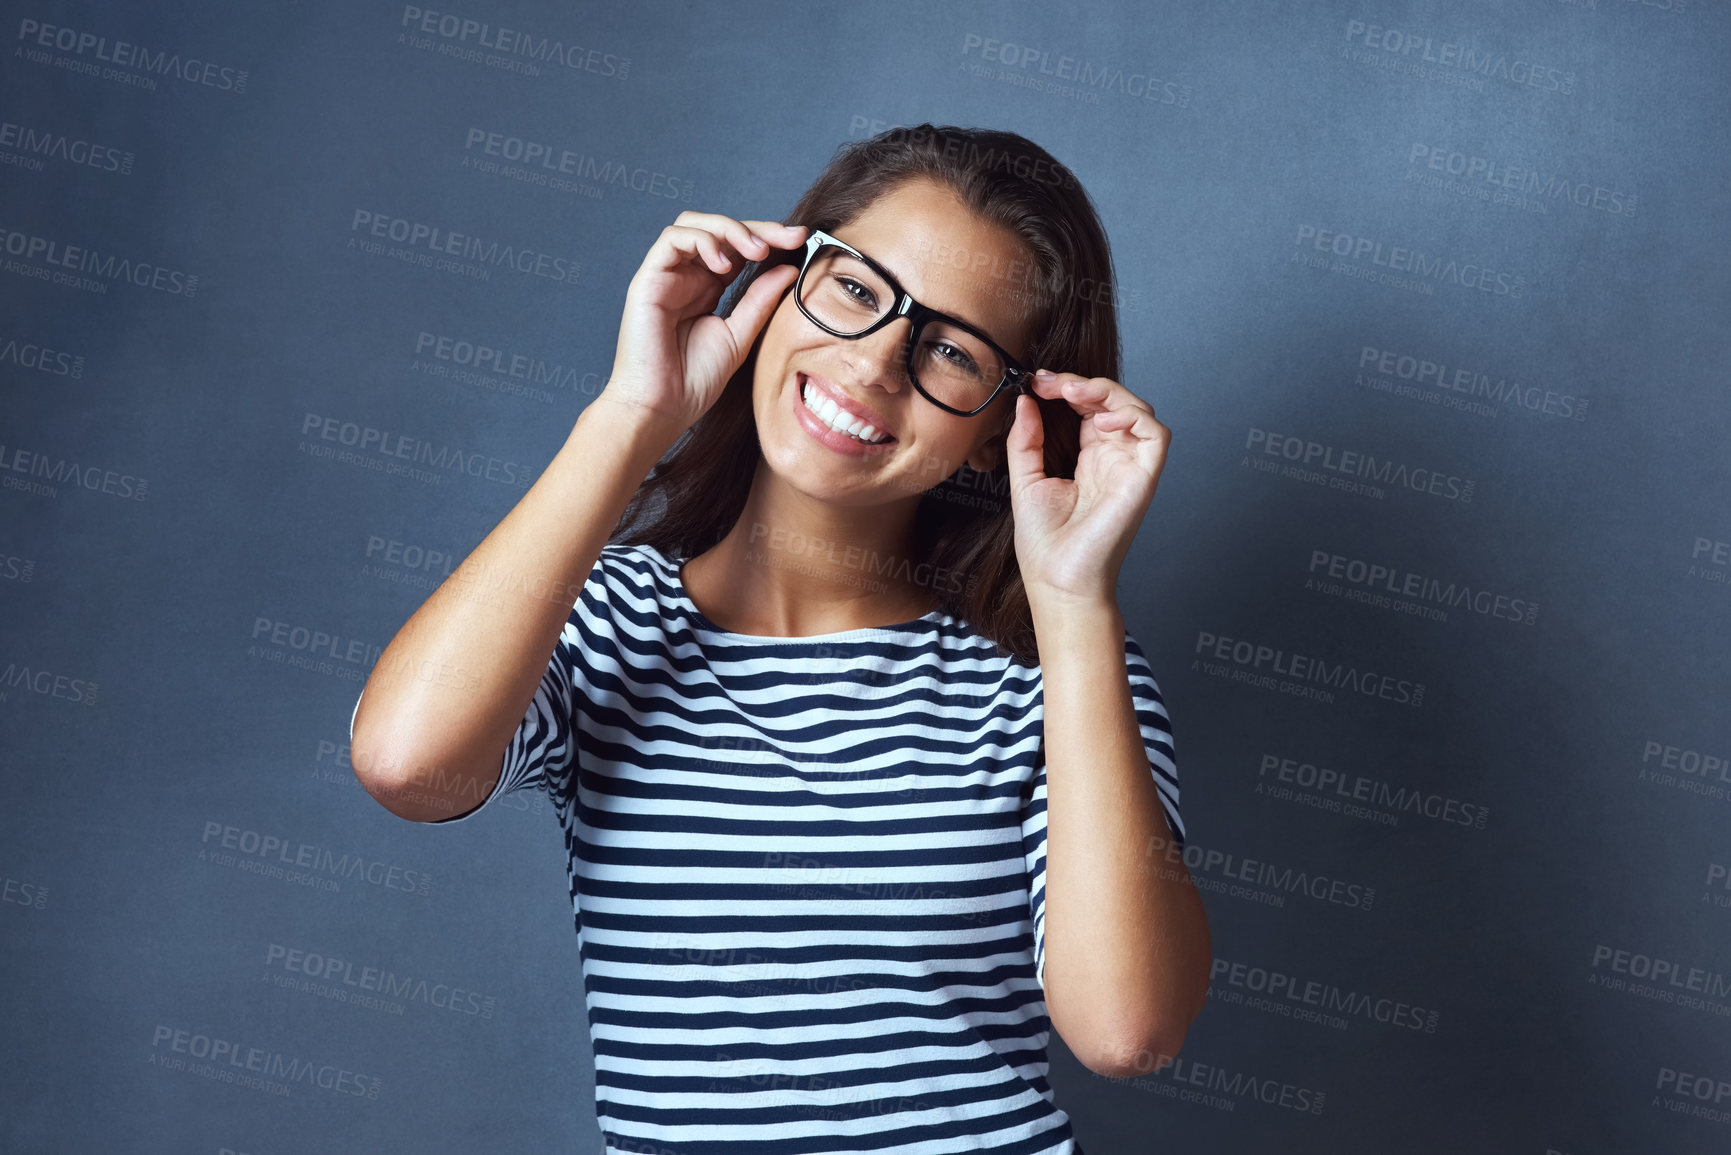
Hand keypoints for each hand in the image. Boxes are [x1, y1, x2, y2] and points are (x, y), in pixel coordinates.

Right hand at [599, 211, 807, 435]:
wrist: (662, 408)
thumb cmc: (693, 381)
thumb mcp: (740, 335)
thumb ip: (760, 301)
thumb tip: (789, 270)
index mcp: (707, 288)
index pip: (737, 249)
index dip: (768, 238)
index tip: (801, 239)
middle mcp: (686, 277)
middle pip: (719, 230)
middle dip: (757, 227)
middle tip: (789, 237)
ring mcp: (666, 276)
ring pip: (694, 224)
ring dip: (730, 229)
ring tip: (758, 251)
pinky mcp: (648, 279)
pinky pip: (672, 239)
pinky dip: (702, 241)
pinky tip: (724, 264)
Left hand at [1003, 370, 1169, 603]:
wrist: (1058, 582)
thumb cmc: (1045, 545)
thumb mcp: (1025, 480)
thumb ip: (1026, 440)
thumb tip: (1025, 401)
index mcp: (1087, 459)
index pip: (1087, 408)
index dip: (1067, 388)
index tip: (1037, 382)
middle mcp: (1112, 459)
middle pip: (1112, 401)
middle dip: (1081, 382)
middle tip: (1048, 381)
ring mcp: (1129, 467)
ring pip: (1136, 409)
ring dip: (1107, 391)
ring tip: (1072, 392)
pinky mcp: (1144, 478)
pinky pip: (1156, 434)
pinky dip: (1133, 416)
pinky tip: (1100, 420)